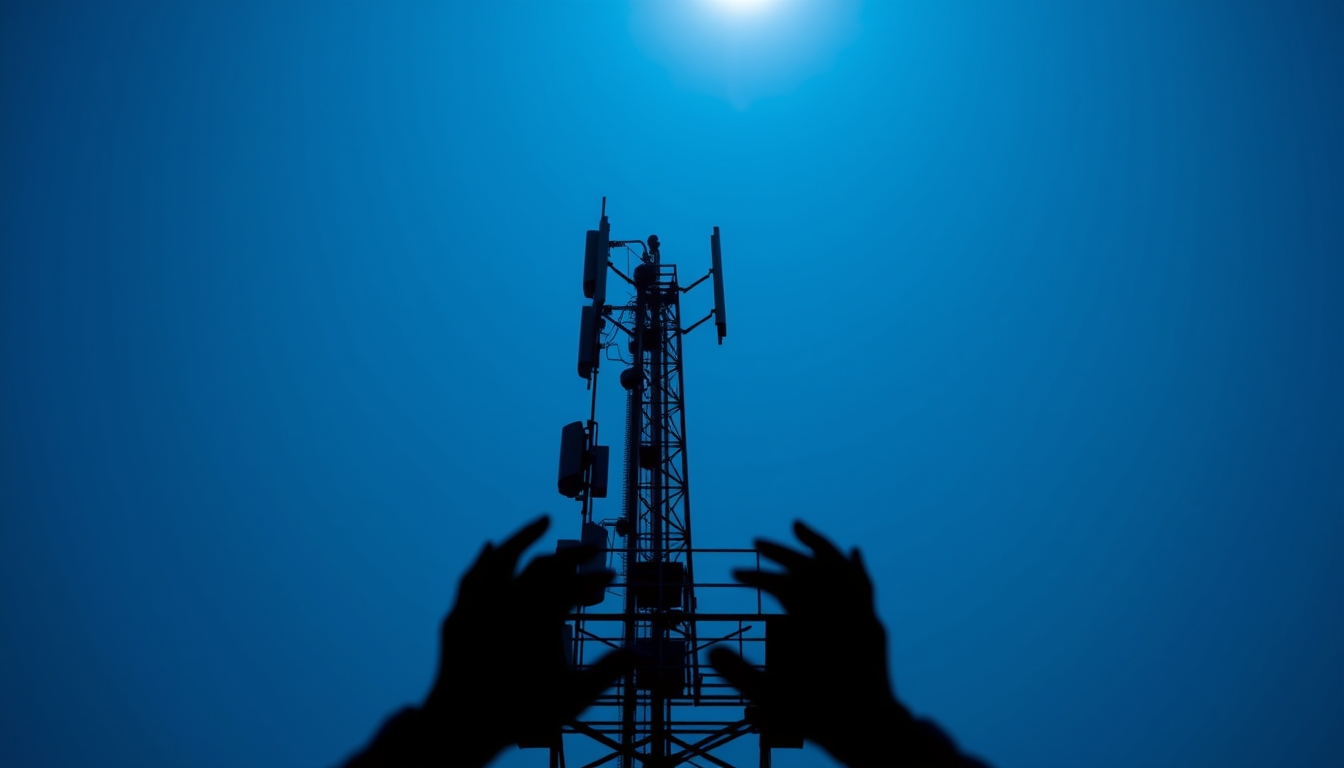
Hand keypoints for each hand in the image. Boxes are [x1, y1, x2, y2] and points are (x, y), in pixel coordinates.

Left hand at [421, 516, 630, 764]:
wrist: (463, 727)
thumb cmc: (521, 713)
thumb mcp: (572, 697)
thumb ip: (607, 671)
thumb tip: (640, 653)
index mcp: (540, 616)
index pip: (574, 584)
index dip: (595, 578)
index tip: (613, 576)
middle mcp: (509, 602)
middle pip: (544, 565)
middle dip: (571, 555)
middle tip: (591, 549)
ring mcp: (480, 605)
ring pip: (503, 558)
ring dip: (524, 537)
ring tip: (542, 522)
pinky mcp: (458, 615)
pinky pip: (472, 578)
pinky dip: (484, 560)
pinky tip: (489, 548)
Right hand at [709, 521, 907, 765]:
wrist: (871, 732)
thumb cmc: (821, 718)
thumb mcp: (776, 701)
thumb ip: (743, 675)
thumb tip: (712, 652)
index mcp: (818, 625)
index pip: (783, 584)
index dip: (756, 576)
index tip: (735, 574)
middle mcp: (844, 613)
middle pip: (812, 566)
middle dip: (782, 551)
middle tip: (756, 541)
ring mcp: (862, 616)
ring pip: (841, 567)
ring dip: (819, 544)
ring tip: (799, 528)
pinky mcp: (874, 626)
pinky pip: (866, 587)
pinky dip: (855, 567)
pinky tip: (852, 552)